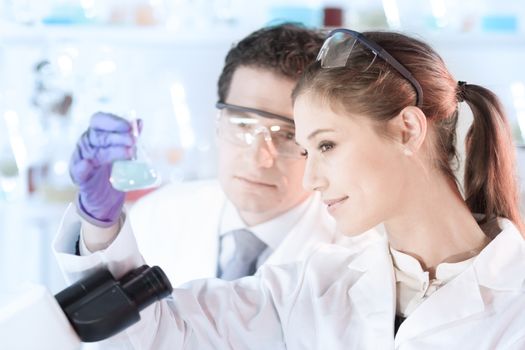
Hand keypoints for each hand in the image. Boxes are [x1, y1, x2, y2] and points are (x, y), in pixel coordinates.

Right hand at [70, 112, 140, 226]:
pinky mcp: (80, 177)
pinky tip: (87, 164)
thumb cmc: (111, 168)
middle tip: (133, 141)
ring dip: (112, 151)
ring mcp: (82, 160)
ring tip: (128, 154)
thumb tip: (139, 122)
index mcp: (96, 134)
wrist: (103, 195)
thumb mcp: (120, 151)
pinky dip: (82, 167)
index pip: (100, 121)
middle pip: (100, 136)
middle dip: (118, 137)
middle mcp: (87, 144)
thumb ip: (128, 137)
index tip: (129, 126)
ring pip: (95, 152)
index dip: (113, 121)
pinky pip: (78, 171)